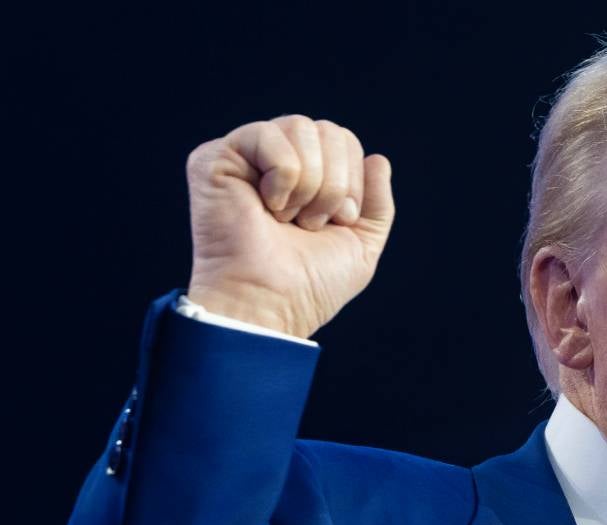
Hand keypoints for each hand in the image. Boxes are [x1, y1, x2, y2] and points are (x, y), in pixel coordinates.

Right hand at [185, 114, 394, 337]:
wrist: (272, 303)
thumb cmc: (310, 284)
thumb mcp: (362, 244)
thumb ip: (378, 203)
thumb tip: (378, 158)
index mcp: (308, 178)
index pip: (346, 141)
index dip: (353, 181)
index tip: (338, 222)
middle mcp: (276, 162)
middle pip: (330, 130)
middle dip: (336, 182)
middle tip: (313, 223)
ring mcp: (245, 157)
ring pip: (302, 126)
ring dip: (311, 182)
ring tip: (289, 218)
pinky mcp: (215, 158)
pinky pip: (266, 133)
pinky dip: (283, 175)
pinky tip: (267, 207)